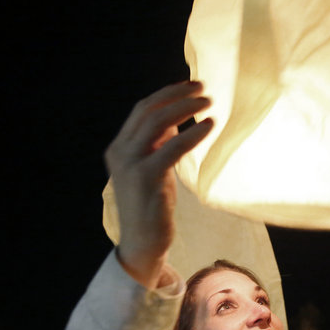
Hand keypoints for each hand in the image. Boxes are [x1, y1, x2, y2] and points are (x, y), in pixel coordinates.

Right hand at [104, 81, 213, 287]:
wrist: (143, 243)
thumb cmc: (153, 206)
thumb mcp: (155, 169)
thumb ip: (160, 144)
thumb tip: (177, 119)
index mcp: (119, 148)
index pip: (142, 110)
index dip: (166, 93)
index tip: (190, 85)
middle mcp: (120, 153)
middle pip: (148, 111)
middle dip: (177, 95)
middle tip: (204, 88)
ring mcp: (130, 165)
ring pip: (157, 123)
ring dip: (186, 108)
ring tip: (209, 103)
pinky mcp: (146, 178)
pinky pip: (172, 148)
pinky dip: (193, 133)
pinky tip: (210, 126)